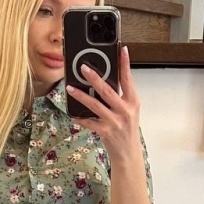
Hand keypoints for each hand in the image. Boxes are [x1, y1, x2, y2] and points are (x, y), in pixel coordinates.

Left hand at [66, 45, 140, 161]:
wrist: (128, 154)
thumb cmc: (127, 131)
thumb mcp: (130, 111)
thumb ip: (120, 97)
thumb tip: (103, 82)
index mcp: (133, 102)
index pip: (128, 79)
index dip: (125, 63)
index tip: (121, 49)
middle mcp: (125, 111)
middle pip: (107, 90)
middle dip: (94, 78)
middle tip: (83, 68)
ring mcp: (115, 122)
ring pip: (95, 105)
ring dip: (81, 96)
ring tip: (70, 88)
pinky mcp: (105, 132)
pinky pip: (89, 122)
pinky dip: (80, 117)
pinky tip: (72, 113)